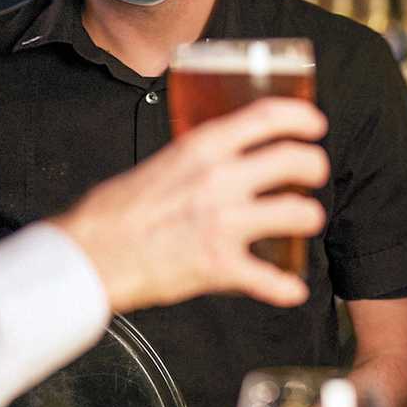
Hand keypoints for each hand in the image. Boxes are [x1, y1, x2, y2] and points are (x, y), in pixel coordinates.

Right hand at [51, 97, 328, 312]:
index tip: (314, 126)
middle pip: (297, 162)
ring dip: (309, 219)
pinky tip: (291, 289)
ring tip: (303, 224)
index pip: (268, 117)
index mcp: (203, 148)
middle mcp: (220, 180)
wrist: (90, 254)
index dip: (302, 118)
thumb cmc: (116, 210)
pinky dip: (287, 288)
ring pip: (300, 214)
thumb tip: (228, 154)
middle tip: (313, 177)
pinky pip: (272, 279)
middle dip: (316, 168)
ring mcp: (224, 223)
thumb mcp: (163, 161)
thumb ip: (200, 156)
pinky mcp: (220, 266)